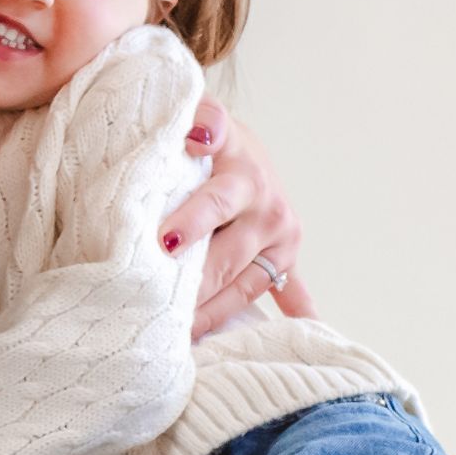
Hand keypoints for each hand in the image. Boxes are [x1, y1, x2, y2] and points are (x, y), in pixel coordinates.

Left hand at [166, 98, 308, 338]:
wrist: (241, 145)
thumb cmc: (207, 137)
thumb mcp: (201, 117)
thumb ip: (199, 118)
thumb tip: (198, 135)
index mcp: (244, 176)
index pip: (215, 203)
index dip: (193, 221)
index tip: (166, 242)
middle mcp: (269, 209)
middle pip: (224, 259)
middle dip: (189, 286)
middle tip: (152, 309)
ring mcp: (281, 240)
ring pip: (243, 288)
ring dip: (212, 314)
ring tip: (176, 337)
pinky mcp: (285, 259)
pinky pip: (291, 292)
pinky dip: (294, 313)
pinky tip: (303, 334)